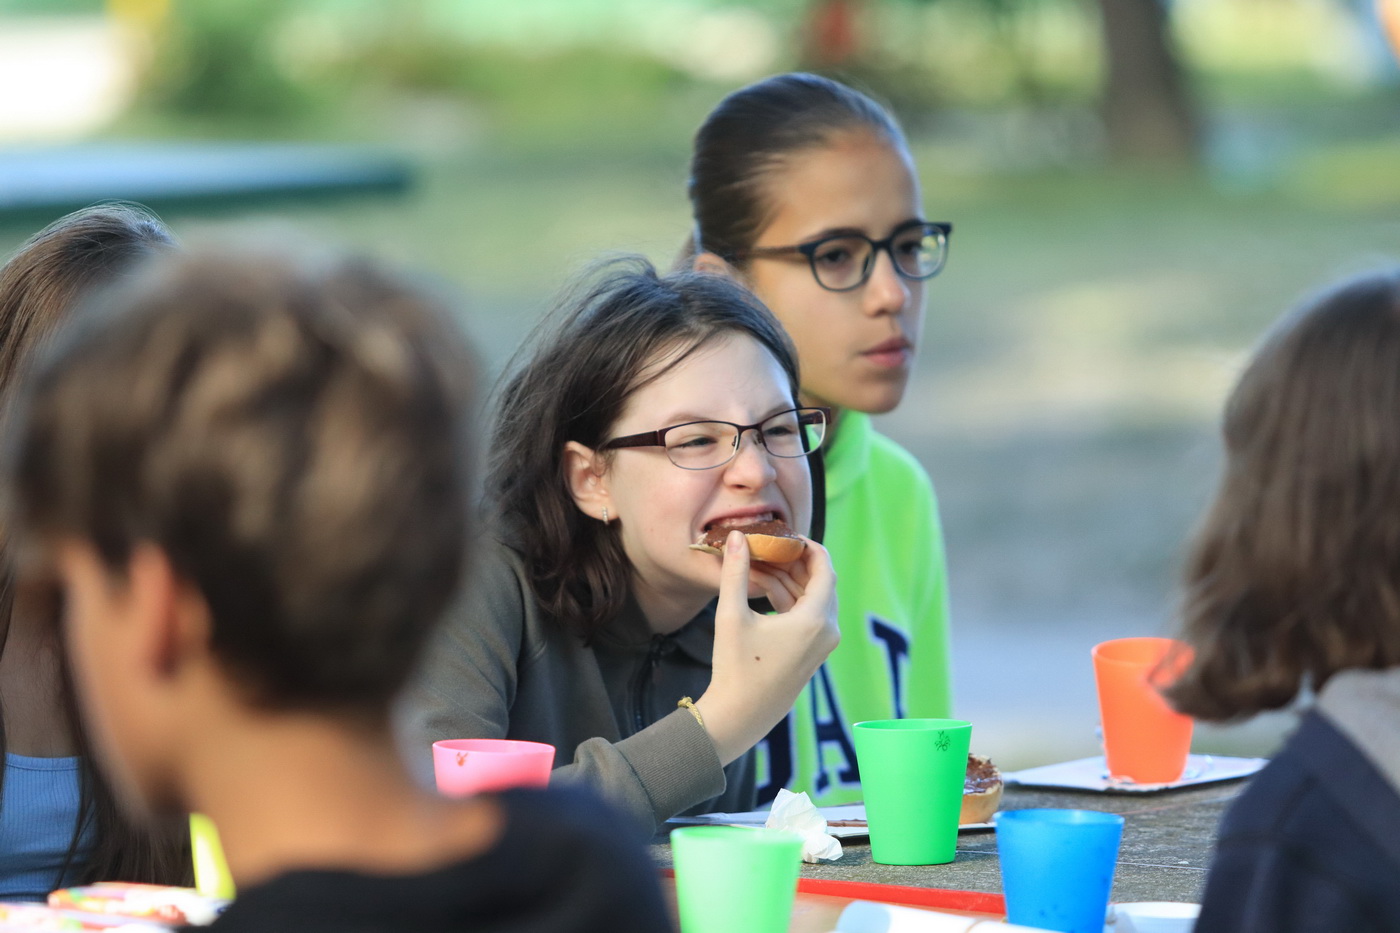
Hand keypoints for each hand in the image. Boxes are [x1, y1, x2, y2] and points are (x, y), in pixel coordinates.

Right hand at [695, 531, 838, 764]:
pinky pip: (809, 617)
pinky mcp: (812, 654)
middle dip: (795, 562)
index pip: (824, 569)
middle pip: (820, 583)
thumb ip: (736, 572)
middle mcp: (826, 632)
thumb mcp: (732, 615)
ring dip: (790, 581)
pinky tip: (763, 589)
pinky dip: (790, 600)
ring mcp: (822, 646)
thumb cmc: (736, 667)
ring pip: (813, 600)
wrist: (740, 715)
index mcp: (814, 621)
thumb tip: (739, 536)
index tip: (787, 534)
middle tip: (769, 546)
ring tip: (760, 565)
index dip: (808, 546)